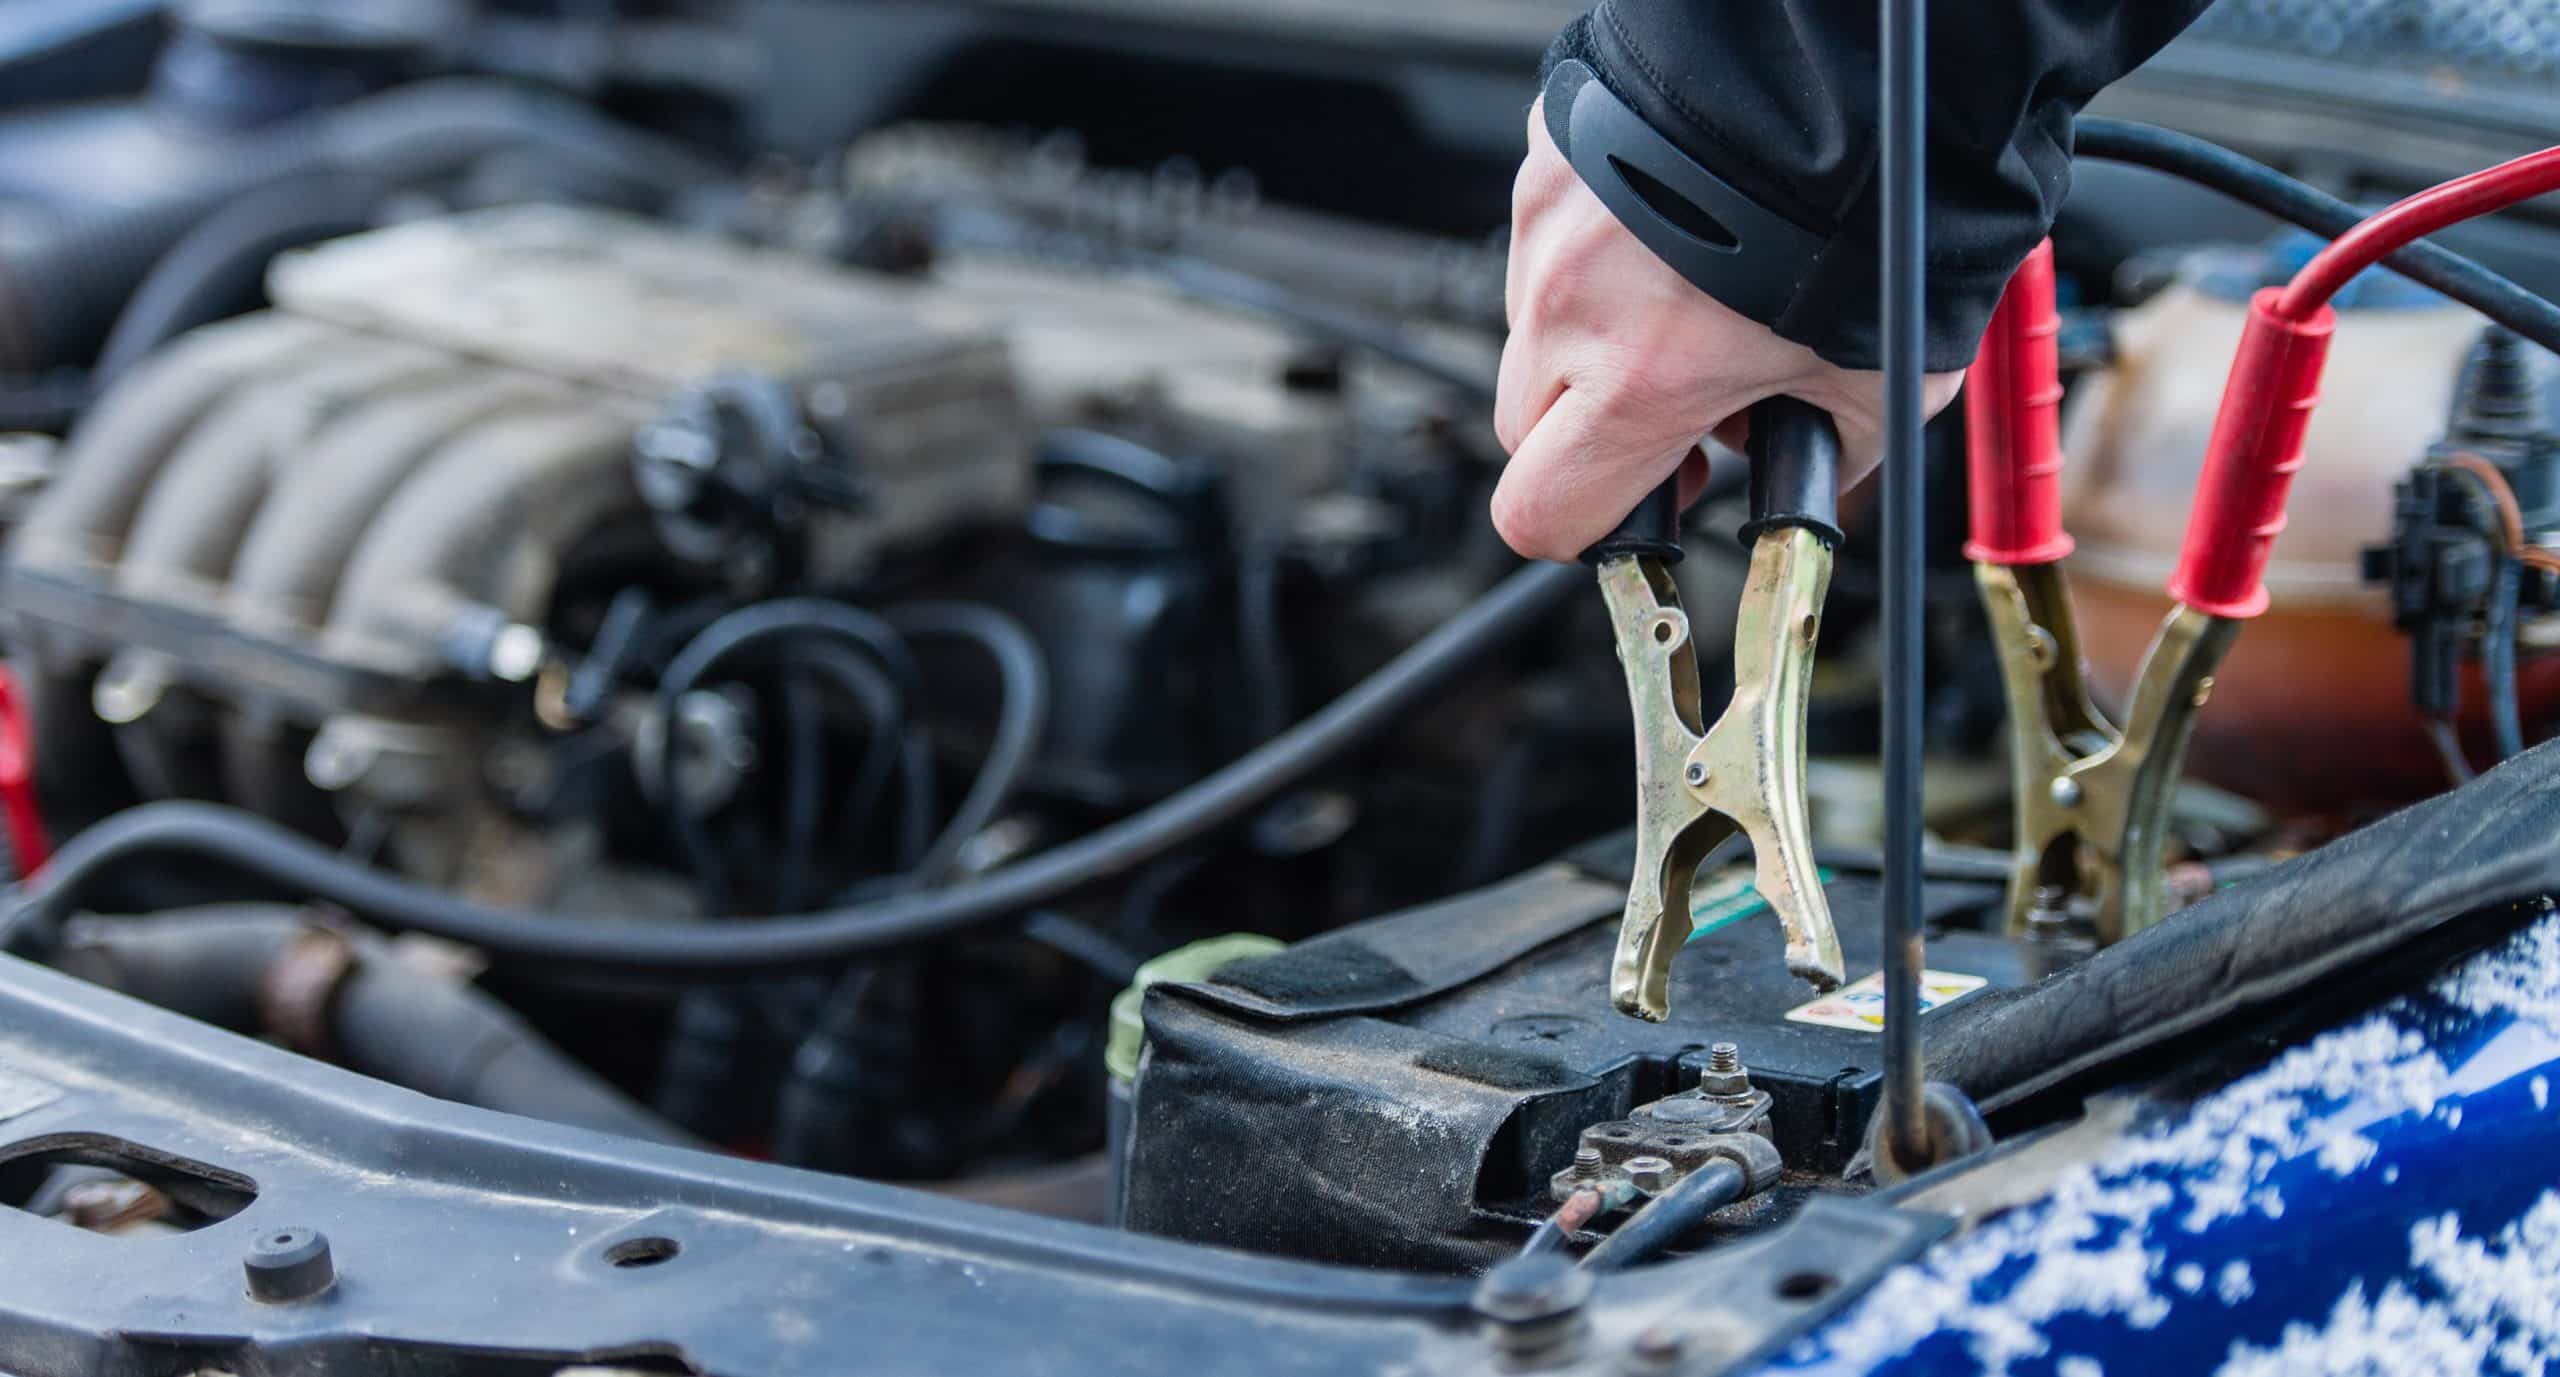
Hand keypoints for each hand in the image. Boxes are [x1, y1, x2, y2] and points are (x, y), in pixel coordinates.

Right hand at [1492, 101, 1963, 561]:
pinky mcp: (1551, 159)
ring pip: (1537, 328)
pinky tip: (1677, 231)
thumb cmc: (1871, 211)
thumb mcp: (1885, 381)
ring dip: (1593, 338)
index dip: (1583, 529)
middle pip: (1525, 428)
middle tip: (1677, 406)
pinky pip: (1551, 238)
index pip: (1539, 512)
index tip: (1634, 508)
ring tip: (1691, 298)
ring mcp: (1550, 224)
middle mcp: (1573, 306)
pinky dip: (1604, 252)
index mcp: (1640, 382)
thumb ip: (1829, 455)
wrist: (1848, 71)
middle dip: (1590, 434)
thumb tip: (1814, 485)